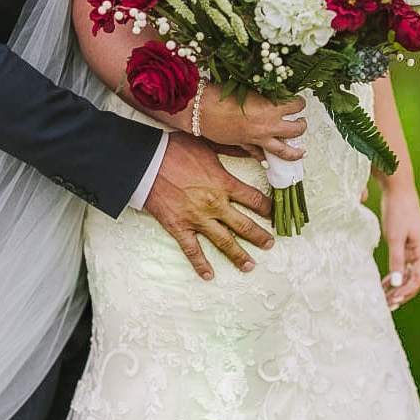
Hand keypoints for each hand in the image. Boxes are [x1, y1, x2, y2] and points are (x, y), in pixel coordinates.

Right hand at [142, 133, 273, 279]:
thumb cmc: (175, 149)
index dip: (268, 209)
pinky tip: (209, 275)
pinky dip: (200, 264)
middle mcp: (214, 204)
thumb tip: (256, 151)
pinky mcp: (178, 227)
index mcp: (223, 183)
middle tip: (270, 244)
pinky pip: (192, 250)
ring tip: (250, 266)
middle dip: (260, 236)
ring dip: (238, 255)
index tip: (274, 215)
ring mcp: (197, 218)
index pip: (255, 200)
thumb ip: (233, 150)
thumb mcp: (208, 143)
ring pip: (224, 241)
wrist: (145, 161)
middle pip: (244, 225)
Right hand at [194, 87, 306, 161]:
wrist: (200, 109)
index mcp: (270, 106)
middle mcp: (268, 124)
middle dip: (302, 125)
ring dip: (295, 151)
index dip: (300, 103)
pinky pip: (259, 155)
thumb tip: (271, 94)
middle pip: (296, 129)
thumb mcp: (246, 88)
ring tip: (301, 151)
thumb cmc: (219, 94)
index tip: (298, 102)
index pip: (296, 105)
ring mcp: (258, 137)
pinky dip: (265, 159)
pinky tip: (269, 162)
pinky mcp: (246, 145)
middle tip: (301, 122)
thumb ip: (262, 94)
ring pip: (284, 150)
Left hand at [378, 178, 419, 308]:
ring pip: (408, 273)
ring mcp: (415, 247)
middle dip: (402, 292)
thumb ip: (396, 261)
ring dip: (397, 286)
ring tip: (384, 299)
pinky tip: (384, 284)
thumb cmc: (397, 211)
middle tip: (387, 305)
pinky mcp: (406, 244)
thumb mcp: (395, 237)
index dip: (408, 291)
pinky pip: (402, 265)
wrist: (398, 189)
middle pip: (415, 278)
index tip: (394, 301)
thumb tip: (397, 284)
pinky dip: (394, 275)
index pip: (419, 277)